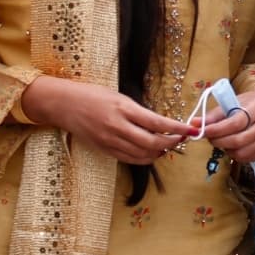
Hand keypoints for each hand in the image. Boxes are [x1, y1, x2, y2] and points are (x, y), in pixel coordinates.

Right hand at [19, 77, 193, 165]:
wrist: (65, 104)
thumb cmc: (93, 95)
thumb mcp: (120, 97)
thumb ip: (139, 111)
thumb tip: (161, 123)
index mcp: (124, 109)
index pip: (157, 122)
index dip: (176, 128)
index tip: (190, 129)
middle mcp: (117, 127)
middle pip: (152, 143)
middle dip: (171, 143)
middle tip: (182, 138)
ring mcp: (110, 141)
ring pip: (142, 155)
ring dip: (159, 152)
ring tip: (169, 145)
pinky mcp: (104, 150)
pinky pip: (128, 159)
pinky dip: (144, 158)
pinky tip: (151, 152)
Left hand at [197, 87, 254, 164]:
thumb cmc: (249, 103)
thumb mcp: (233, 102)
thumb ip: (214, 115)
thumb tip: (194, 124)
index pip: (235, 123)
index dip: (216, 130)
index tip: (202, 131)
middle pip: (237, 141)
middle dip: (218, 141)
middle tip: (210, 138)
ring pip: (241, 153)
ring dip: (226, 149)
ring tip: (223, 140)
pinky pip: (247, 159)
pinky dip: (236, 154)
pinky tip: (234, 145)